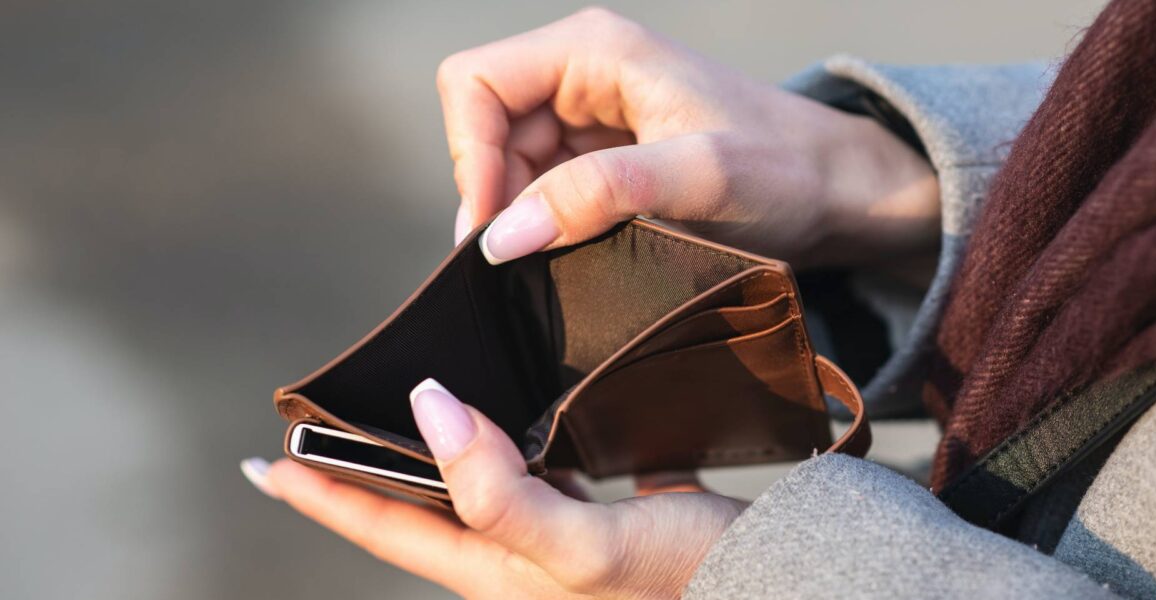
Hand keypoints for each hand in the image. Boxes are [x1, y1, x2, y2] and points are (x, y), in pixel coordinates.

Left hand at [244, 379, 746, 598]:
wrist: (771, 585)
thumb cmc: (681, 579)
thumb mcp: (583, 547)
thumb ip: (498, 492)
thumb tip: (429, 409)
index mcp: (494, 570)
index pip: (385, 527)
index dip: (321, 494)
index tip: (263, 458)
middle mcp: (515, 559)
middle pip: (421, 509)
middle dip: (366, 469)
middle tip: (325, 422)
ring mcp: (557, 541)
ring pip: (474, 489)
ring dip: (433, 456)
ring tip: (405, 414)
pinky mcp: (600, 519)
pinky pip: (537, 474)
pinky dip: (512, 443)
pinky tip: (523, 413)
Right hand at [439, 7, 937, 267]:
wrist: (840, 192)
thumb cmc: (786, 169)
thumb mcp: (698, 178)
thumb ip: (599, 195)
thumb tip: (503, 235)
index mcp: (593, 49)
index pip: (474, 84)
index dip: (470, 156)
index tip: (495, 229)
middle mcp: (582, 73)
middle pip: (485, 129)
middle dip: (493, 196)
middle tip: (520, 263)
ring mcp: (591, 116)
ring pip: (509, 166)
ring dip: (520, 217)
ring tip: (557, 262)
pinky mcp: (605, 158)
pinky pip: (544, 189)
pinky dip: (546, 226)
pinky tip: (573, 256)